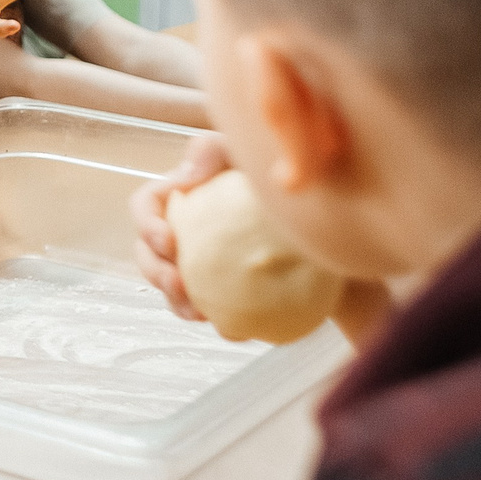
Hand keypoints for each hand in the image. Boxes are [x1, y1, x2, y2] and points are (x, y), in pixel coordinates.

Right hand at [131, 133, 397, 343]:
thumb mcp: (248, 151)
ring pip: (172, 286)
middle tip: (178, 284)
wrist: (334, 228)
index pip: (146, 205)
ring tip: (200, 313)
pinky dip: (214, 319)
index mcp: (183, 195)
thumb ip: (211, 151)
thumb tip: (184, 179)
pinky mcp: (226, 290)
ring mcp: (204, 263)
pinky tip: (230, 328)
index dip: (146, 224)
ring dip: (177, 301)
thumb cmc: (284, 176)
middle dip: (155, 271)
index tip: (170, 241)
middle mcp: (187, 230)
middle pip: (148, 252)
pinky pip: (209, 308)